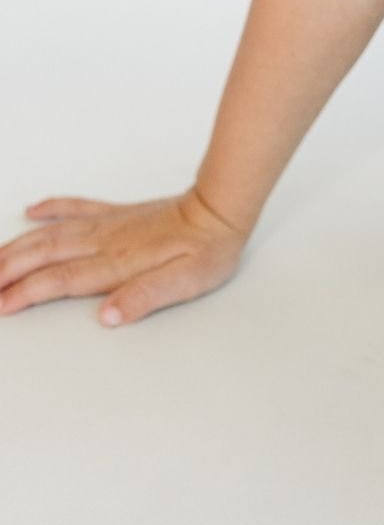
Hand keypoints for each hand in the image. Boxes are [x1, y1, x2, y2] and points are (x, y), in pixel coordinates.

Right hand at [0, 187, 249, 325]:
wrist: (221, 209)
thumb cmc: (208, 250)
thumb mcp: (186, 282)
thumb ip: (146, 297)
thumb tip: (109, 316)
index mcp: (117, 262)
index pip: (60, 280)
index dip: (26, 292)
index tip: (0, 306)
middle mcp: (105, 241)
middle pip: (44, 254)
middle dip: (7, 270)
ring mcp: (109, 225)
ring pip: (51, 234)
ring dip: (18, 246)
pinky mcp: (117, 214)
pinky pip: (77, 208)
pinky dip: (52, 209)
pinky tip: (33, 210)